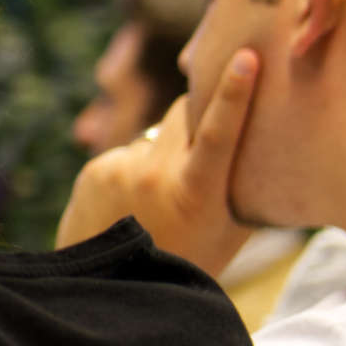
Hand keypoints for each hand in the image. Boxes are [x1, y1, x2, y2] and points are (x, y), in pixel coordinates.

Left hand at [55, 49, 258, 274]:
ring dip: (164, 151)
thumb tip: (251, 137)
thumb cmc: (188, 258)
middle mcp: (155, 176)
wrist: (114, 286)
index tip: (244, 59)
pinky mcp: (94, 169)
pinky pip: (127, 153)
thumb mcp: (228, 229)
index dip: (234, 93)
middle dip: (198, 116)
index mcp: (197, 193)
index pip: (220, 132)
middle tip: (203, 140)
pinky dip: (136, 168)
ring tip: (159, 198)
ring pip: (155, 136)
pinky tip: (131, 203)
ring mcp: (120, 170)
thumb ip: (237, 182)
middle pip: (184, 115)